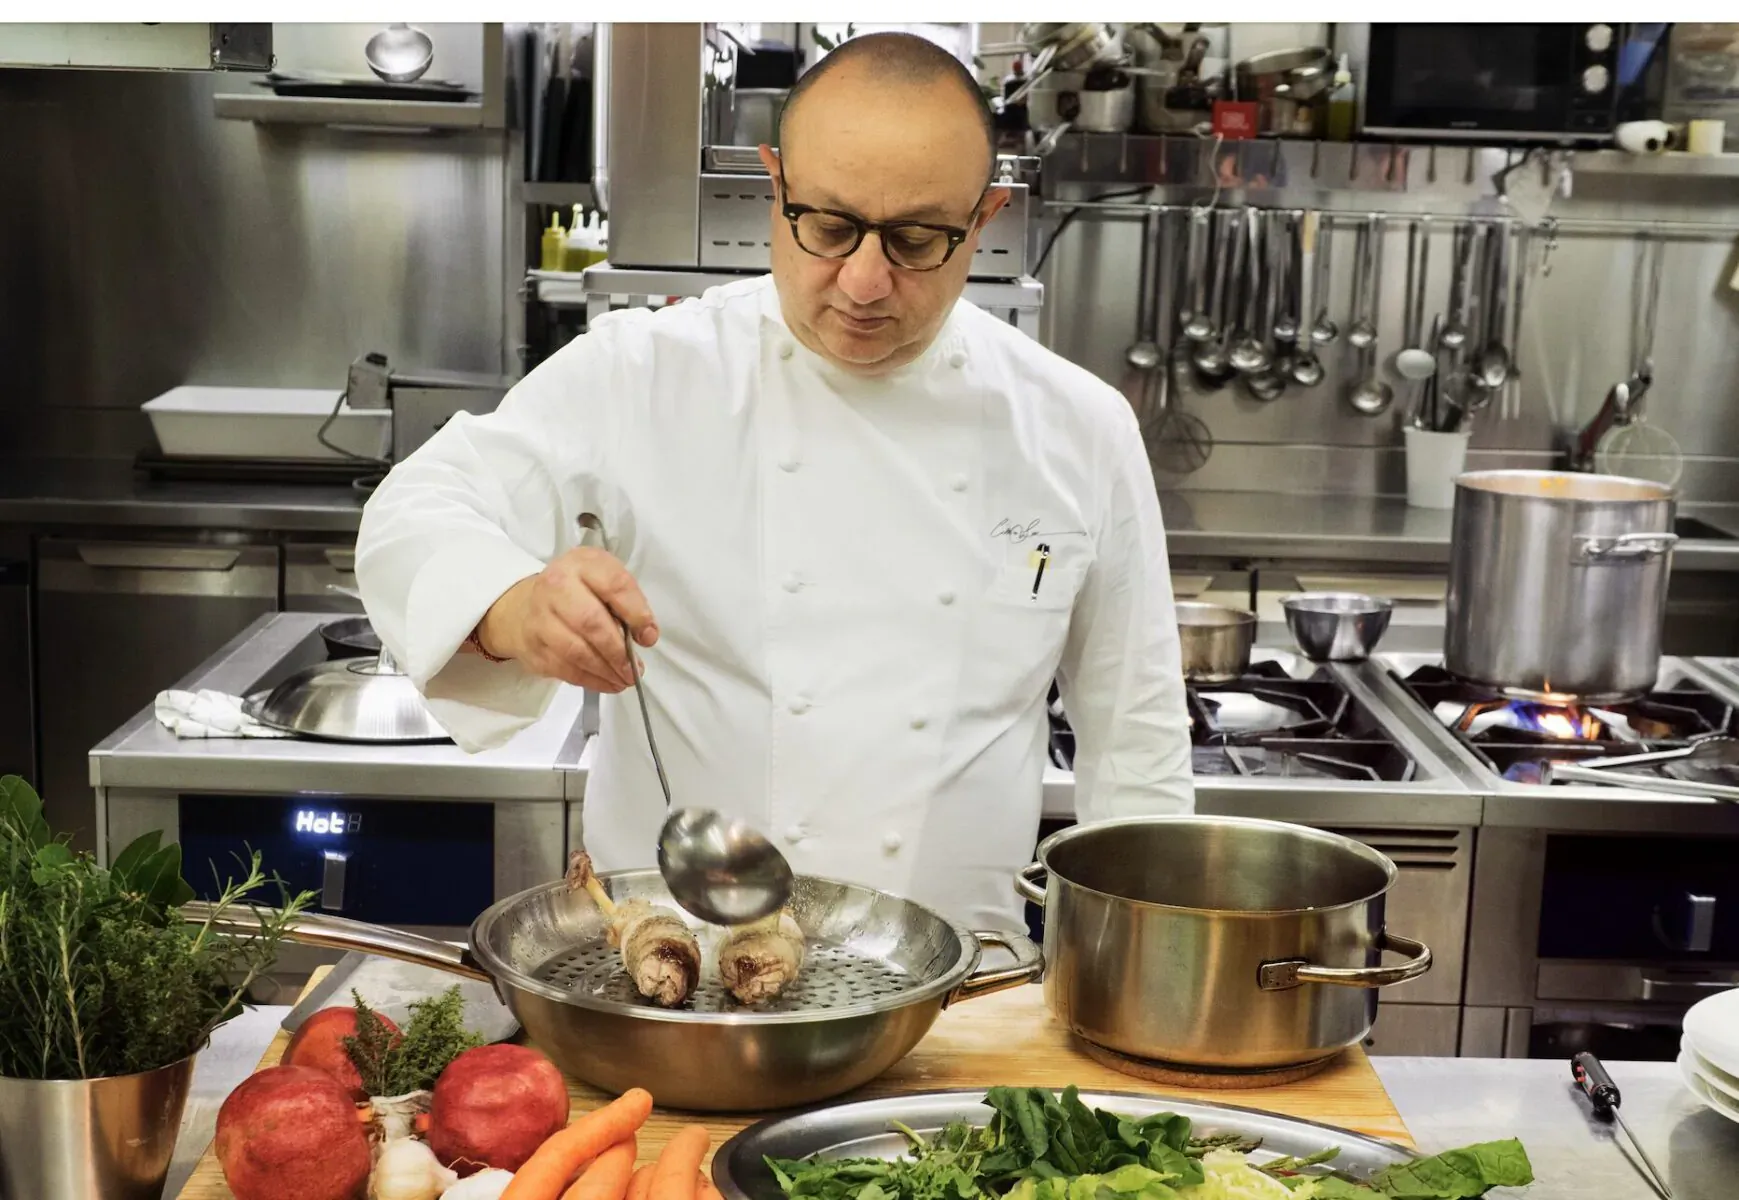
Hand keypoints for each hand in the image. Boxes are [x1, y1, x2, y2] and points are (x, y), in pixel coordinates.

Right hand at [474, 548, 657, 691]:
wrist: (525, 604)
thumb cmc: (576, 591)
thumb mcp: (603, 579)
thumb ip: (629, 601)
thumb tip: (646, 635)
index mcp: (582, 564)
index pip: (614, 585)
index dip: (636, 613)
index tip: (648, 635)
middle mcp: (556, 586)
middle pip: (591, 622)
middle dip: (618, 650)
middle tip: (635, 668)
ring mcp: (540, 617)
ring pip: (576, 651)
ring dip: (606, 670)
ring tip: (625, 679)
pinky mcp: (533, 646)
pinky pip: (565, 669)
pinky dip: (591, 680)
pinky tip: (608, 683)